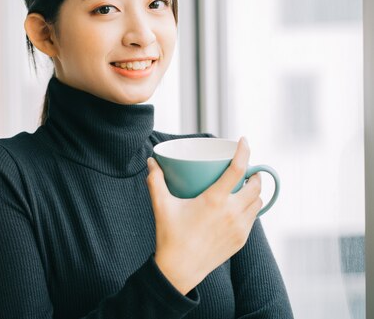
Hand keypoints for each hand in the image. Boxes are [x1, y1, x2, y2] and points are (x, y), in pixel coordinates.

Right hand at [145, 137, 261, 294]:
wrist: (179, 270)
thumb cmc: (170, 236)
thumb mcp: (161, 205)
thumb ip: (155, 180)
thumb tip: (151, 162)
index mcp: (214, 200)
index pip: (237, 169)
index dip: (244, 152)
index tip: (244, 141)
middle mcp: (232, 213)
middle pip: (255, 186)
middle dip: (254, 174)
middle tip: (247, 168)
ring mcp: (239, 228)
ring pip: (258, 203)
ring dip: (255, 192)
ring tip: (246, 186)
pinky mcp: (240, 240)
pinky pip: (253, 219)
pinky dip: (251, 209)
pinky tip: (242, 207)